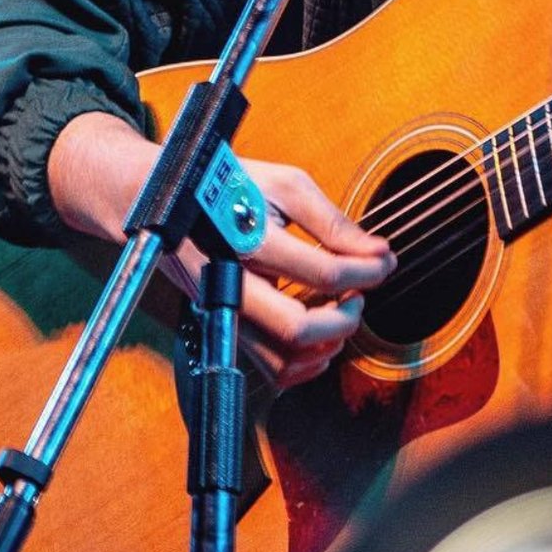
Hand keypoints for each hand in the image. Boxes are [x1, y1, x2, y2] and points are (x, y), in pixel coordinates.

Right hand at [47, 113, 393, 388]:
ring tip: (341, 315)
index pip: (322, 272)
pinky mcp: (221, 326)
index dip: (367, 271)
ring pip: (279, 360)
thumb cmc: (230, 185)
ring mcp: (221, 311)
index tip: (385, 262)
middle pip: (297, 329)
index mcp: (248, 239)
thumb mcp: (286, 185)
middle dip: (345, 318)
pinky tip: (319, 336)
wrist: (166, 201)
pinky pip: (264, 366)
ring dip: (324, 346)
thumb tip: (378, 251)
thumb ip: (332, 221)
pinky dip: (301, 362)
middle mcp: (230, 283)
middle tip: (361, 296)